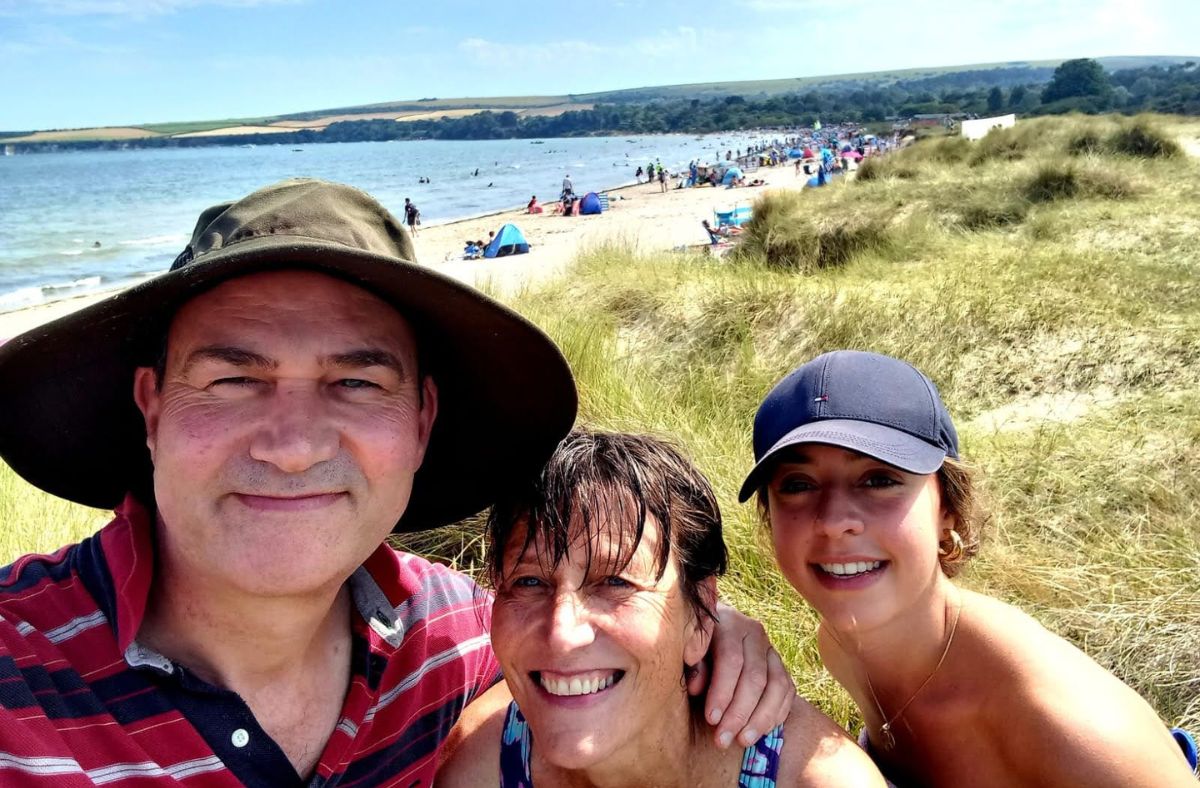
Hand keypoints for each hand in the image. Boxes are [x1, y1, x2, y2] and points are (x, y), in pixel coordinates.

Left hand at [687, 602, 795, 748]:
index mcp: (728, 623)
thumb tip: (697, 687)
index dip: (722, 692)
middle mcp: (754, 632)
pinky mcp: (780, 666)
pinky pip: (787, 692)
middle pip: (755, 676)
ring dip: (761, 718)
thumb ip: (692, 666)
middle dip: (739, 713)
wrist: (709, 632)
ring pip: (777, 686)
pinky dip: (776, 714)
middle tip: (723, 739)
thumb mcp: (686, 650)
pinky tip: (759, 732)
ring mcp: (770, 649)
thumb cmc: (692, 646)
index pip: (731, 660)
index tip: (711, 719)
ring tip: (743, 741)